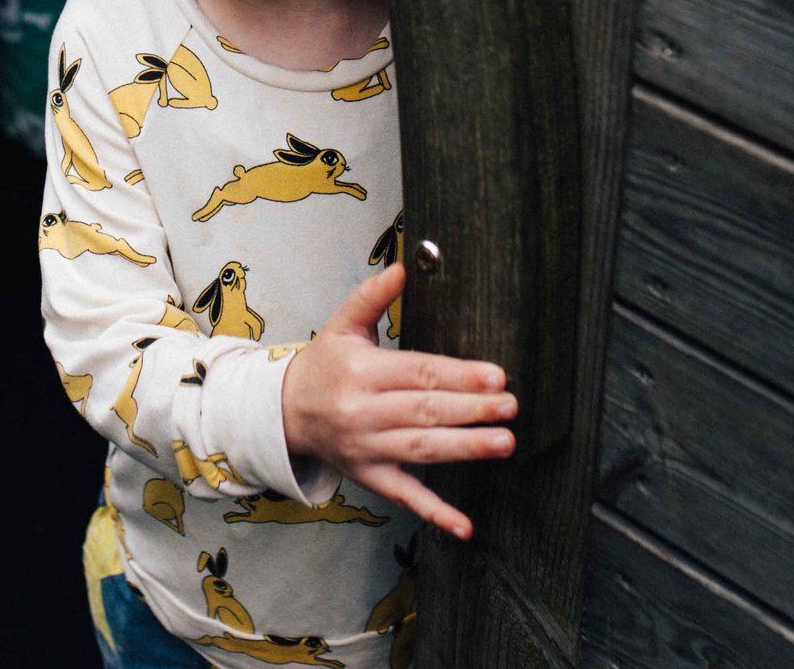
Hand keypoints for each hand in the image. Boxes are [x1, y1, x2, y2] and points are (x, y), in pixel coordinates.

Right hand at [279, 263, 514, 537]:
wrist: (282, 412)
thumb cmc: (323, 365)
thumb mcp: (342, 324)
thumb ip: (373, 296)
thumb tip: (405, 266)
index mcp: (361, 371)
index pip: (418, 372)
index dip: (458, 376)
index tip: (496, 376)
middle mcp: (363, 413)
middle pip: (424, 411)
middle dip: (471, 411)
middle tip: (511, 407)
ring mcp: (367, 449)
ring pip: (421, 450)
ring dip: (465, 449)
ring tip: (504, 443)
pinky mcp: (370, 477)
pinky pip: (405, 497)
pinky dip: (435, 513)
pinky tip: (465, 526)